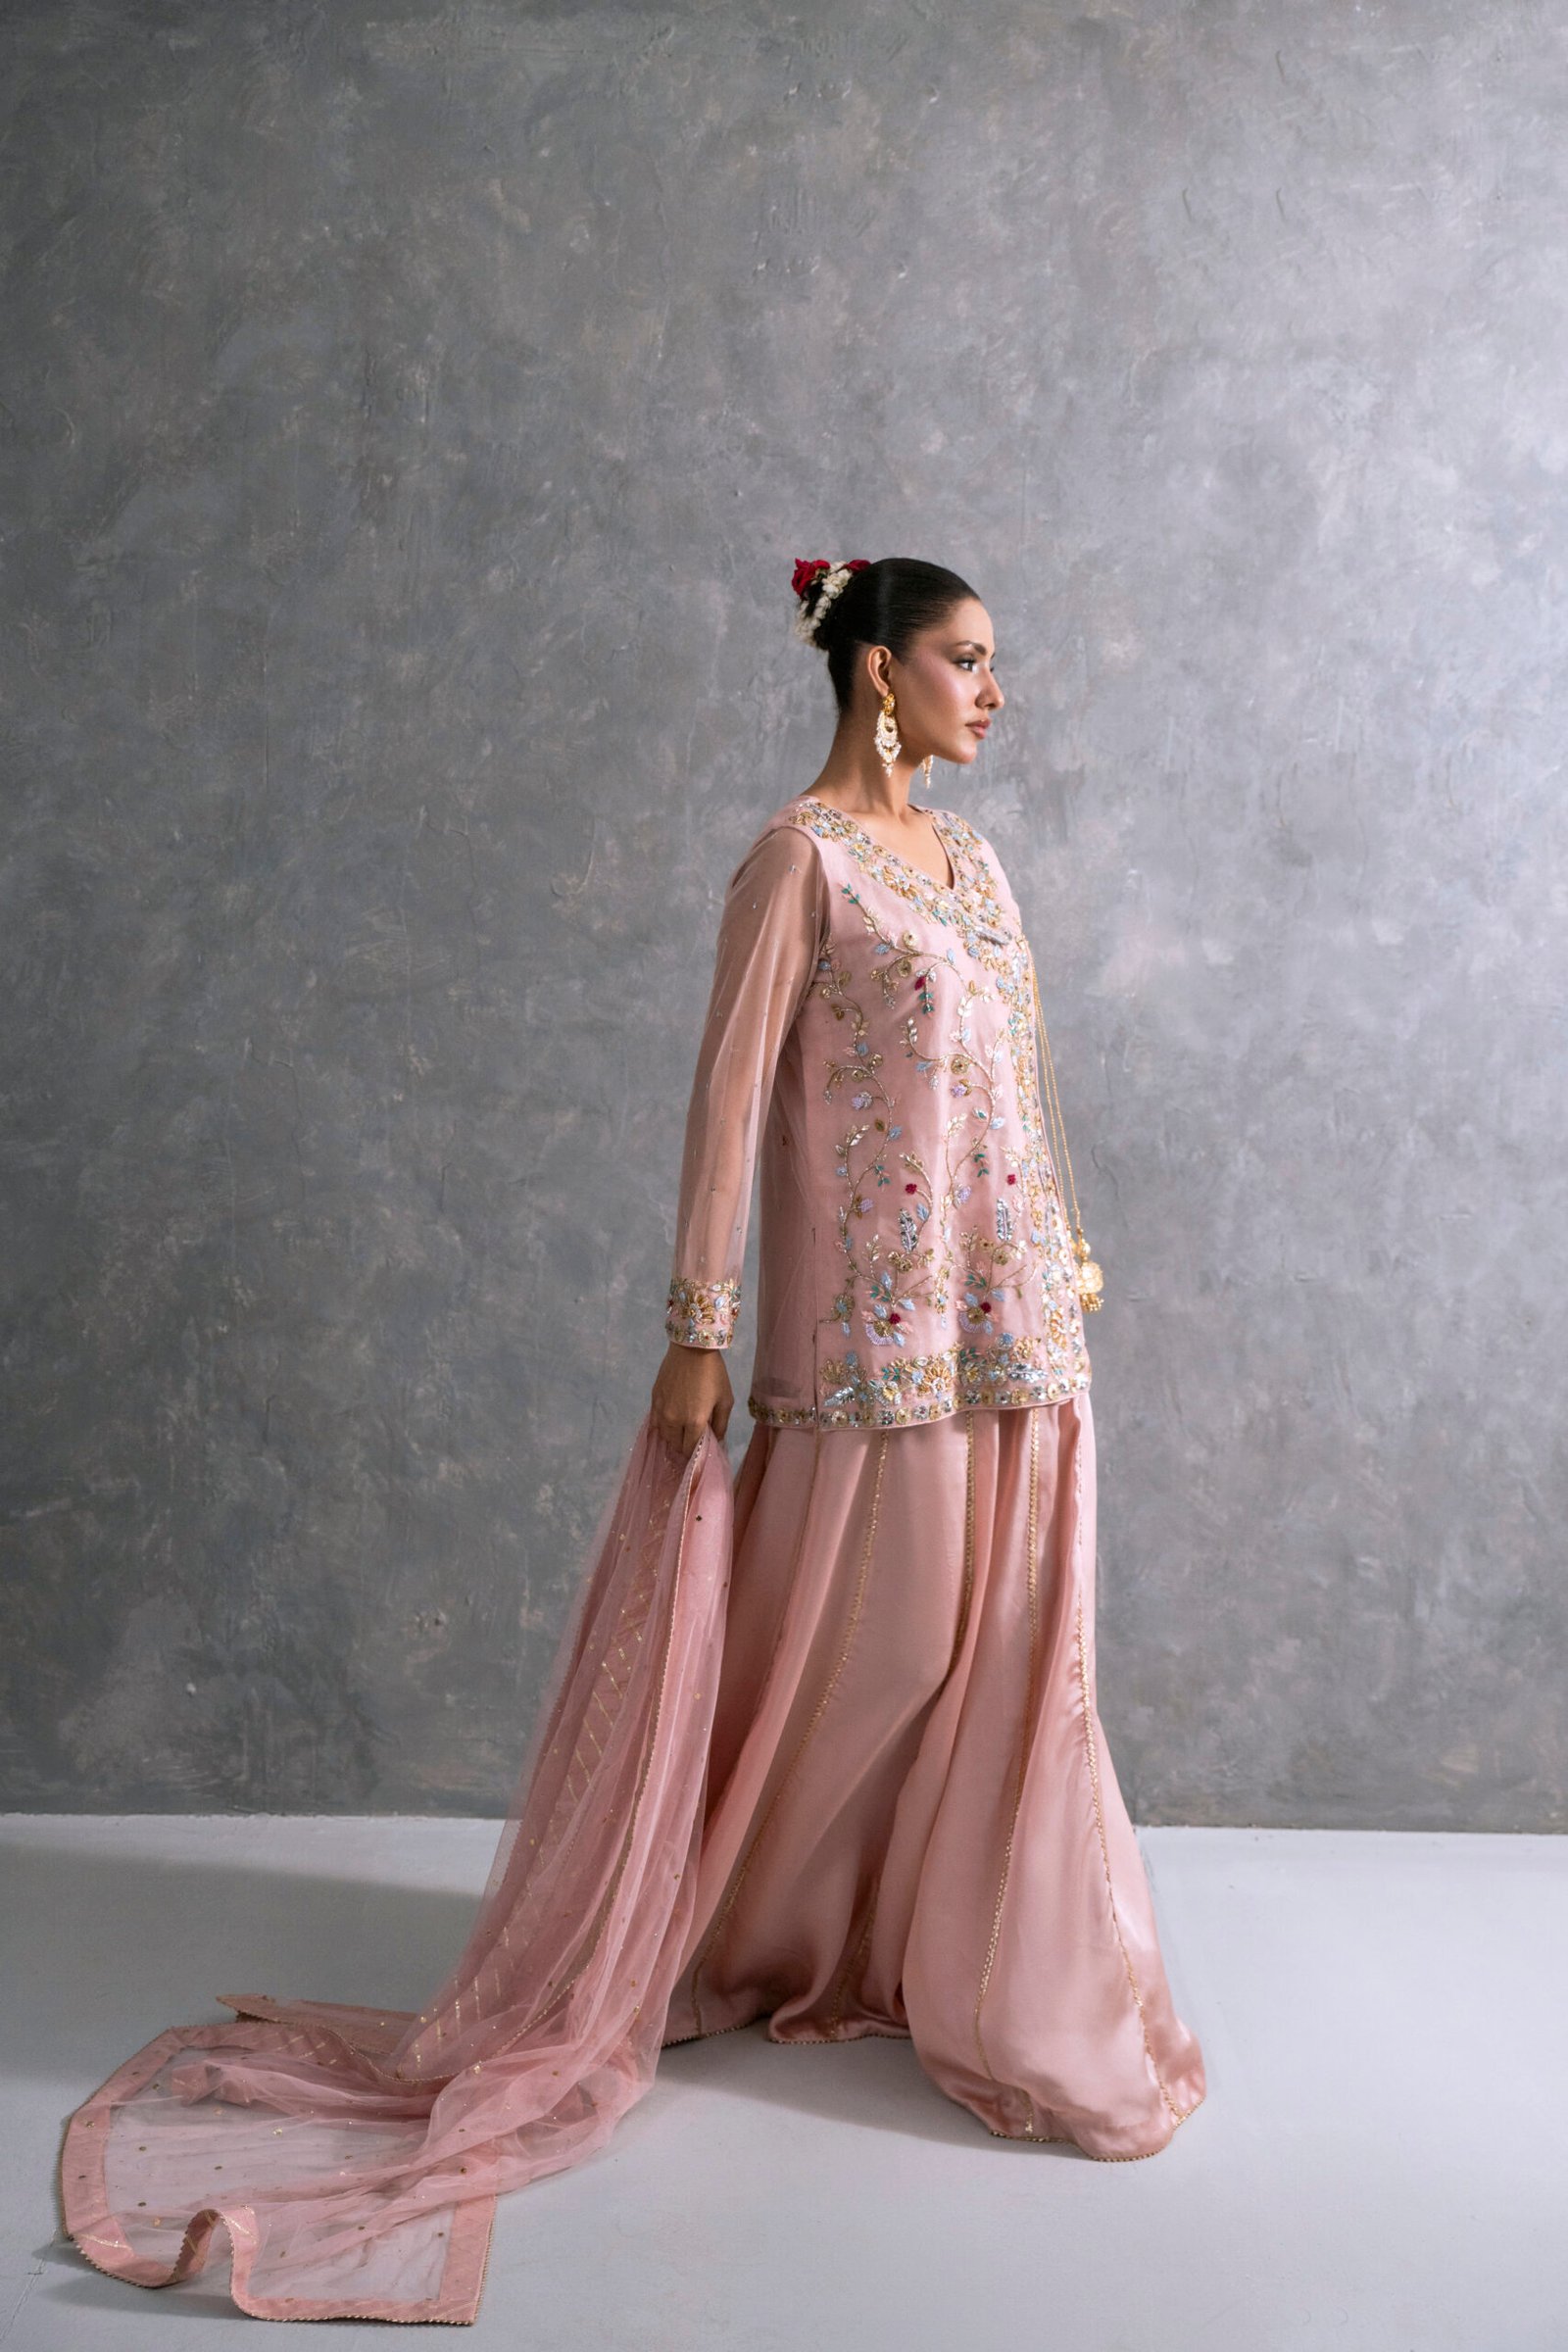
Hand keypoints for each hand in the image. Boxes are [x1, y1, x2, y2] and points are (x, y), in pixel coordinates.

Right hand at [650, 1340, 732, 1458]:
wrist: (691, 1349)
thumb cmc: (713, 1374)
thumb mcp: (725, 1399)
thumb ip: (721, 1424)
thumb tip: (717, 1440)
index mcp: (694, 1422)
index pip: (690, 1449)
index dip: (695, 1454)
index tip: (700, 1451)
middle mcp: (675, 1420)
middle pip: (675, 1445)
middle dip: (684, 1447)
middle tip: (691, 1441)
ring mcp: (661, 1410)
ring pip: (663, 1435)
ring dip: (672, 1438)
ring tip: (680, 1433)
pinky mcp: (654, 1399)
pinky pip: (654, 1422)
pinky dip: (661, 1426)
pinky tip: (668, 1424)